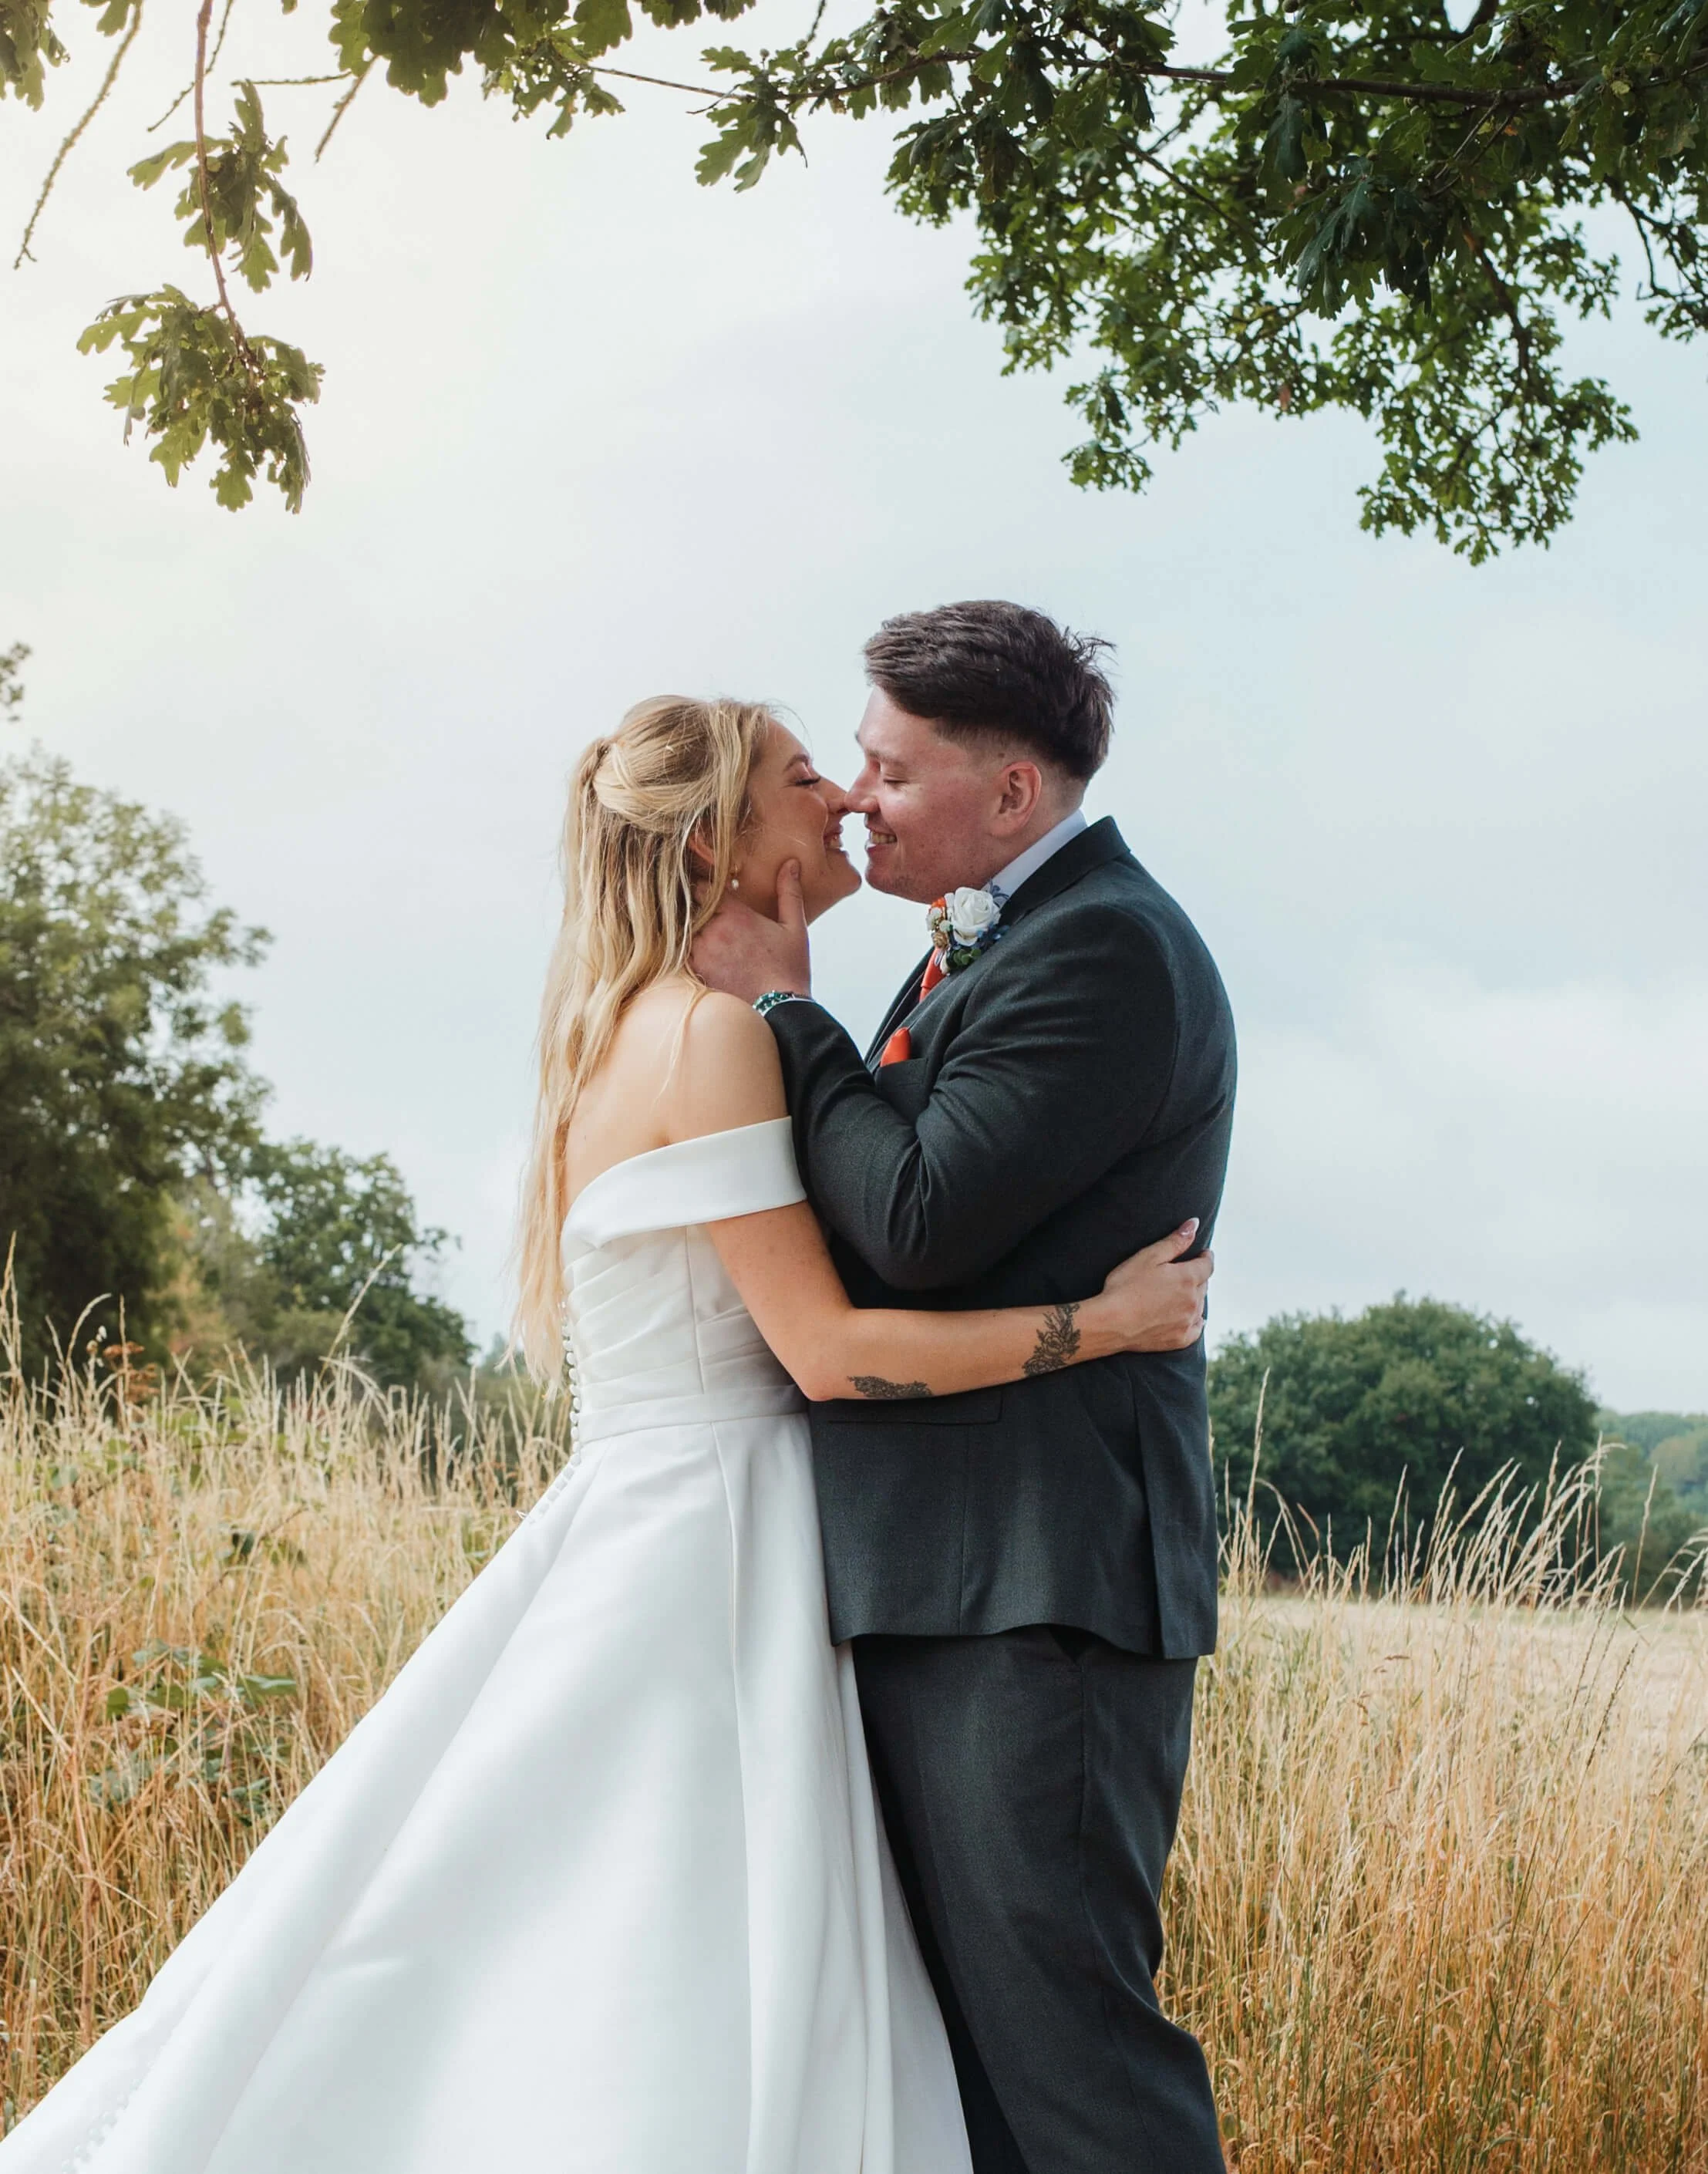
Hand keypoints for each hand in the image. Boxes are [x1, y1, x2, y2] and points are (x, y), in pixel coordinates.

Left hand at [691, 860, 811, 1002]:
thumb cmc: (789, 970)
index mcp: (735, 915)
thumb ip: (789, 893)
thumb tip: (791, 864)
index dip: (704, 887)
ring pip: (682, 931)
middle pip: (689, 908)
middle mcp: (713, 931)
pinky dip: (686, 950)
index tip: (709, 891)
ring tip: (701, 934)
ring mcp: (701, 953)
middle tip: (701, 910)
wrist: (779, 1011)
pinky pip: (680, 954)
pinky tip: (700, 954)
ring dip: (689, 929)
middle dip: (695, 908)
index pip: (703, 887)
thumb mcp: (795, 928)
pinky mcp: (696, 973)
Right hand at [1096, 1221, 1212, 1351]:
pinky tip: (1193, 1318)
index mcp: (1187, 1278)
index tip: (1204, 1254)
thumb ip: (1175, 1241)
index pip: (1207, 1265)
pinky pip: (1197, 1328)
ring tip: (1185, 1292)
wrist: (1111, 1323)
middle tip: (1188, 1272)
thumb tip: (1195, 1224)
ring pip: (1200, 1305)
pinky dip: (1197, 1321)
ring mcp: (1187, 1322)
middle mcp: (1193, 1301)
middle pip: (1203, 1285)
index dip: (1206, 1257)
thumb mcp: (1148, 1256)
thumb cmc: (1125, 1286)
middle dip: (1198, 1276)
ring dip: (1195, 1297)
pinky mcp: (1179, 1339)